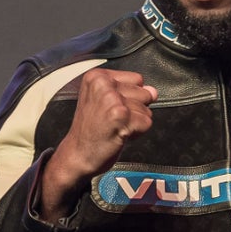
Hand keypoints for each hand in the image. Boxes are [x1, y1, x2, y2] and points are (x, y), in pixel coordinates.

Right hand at [41, 69, 157, 219]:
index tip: (111, 108)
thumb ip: (130, 92)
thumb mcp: (104, 102)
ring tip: (114, 127)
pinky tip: (118, 134)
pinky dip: (137, 133)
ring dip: (134, 122)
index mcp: (97, 76)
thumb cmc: (90, 131)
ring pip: (146, 109)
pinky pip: (146, 122)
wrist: (77, 155)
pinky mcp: (120, 115)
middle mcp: (103, 84)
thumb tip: (153, 91)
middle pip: (144, 93)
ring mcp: (111, 99)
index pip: (137, 79)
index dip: (130, 97)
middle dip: (134, 109)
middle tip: (112, 120)